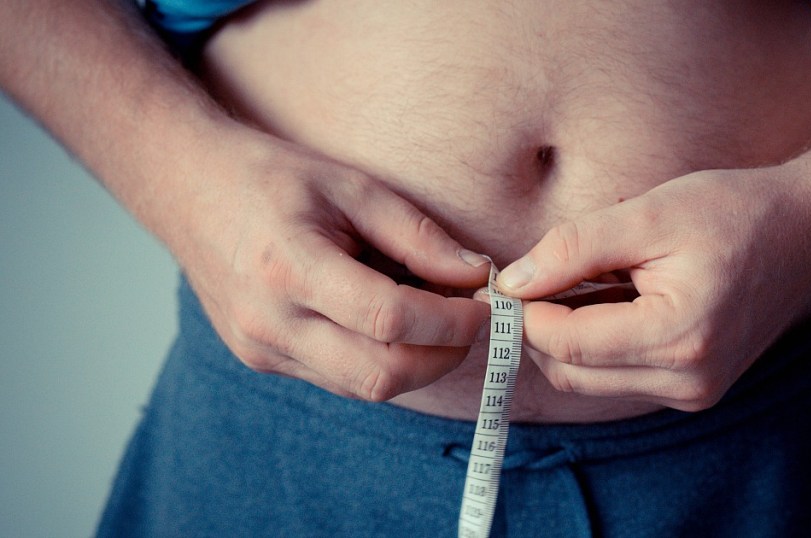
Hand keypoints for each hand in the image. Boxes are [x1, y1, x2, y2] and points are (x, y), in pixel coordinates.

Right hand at [174, 131, 490, 400]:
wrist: (187, 189)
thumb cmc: (272, 178)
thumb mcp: (352, 186)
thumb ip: (417, 235)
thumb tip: (476, 274)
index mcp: (289, 268)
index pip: (390, 321)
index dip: (452, 321)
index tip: (486, 303)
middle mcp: (269, 322)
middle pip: (381, 375)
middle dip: (444, 355)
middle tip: (471, 321)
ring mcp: (261, 350)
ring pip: (364, 388)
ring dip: (416, 363)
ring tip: (435, 318)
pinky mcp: (263, 361)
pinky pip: (340, 380)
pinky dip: (381, 361)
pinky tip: (393, 325)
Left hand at [495, 165, 810, 410]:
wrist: (808, 232)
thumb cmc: (735, 212)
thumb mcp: (648, 215)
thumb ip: (574, 249)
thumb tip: (514, 282)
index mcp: (678, 337)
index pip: (566, 344)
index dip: (526, 312)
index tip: (512, 277)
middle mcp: (687, 380)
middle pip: (571, 373)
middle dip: (541, 328)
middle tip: (538, 276)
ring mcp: (693, 392)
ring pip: (590, 380)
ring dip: (569, 337)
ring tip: (586, 281)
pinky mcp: (694, 389)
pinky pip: (620, 377)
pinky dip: (599, 344)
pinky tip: (614, 300)